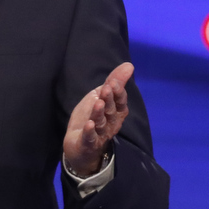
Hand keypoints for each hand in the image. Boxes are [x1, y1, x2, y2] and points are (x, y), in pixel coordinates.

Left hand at [63, 62, 132, 177]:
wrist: (79, 143)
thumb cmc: (93, 117)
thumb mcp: (101, 96)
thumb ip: (114, 81)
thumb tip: (129, 65)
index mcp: (116, 111)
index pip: (120, 101)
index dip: (118, 93)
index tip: (113, 82)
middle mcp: (111, 123)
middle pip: (111, 111)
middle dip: (109, 99)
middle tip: (106, 89)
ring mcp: (100, 134)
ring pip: (101, 123)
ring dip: (100, 113)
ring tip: (98, 103)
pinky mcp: (88, 143)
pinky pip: (90, 137)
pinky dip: (90, 132)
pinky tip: (89, 124)